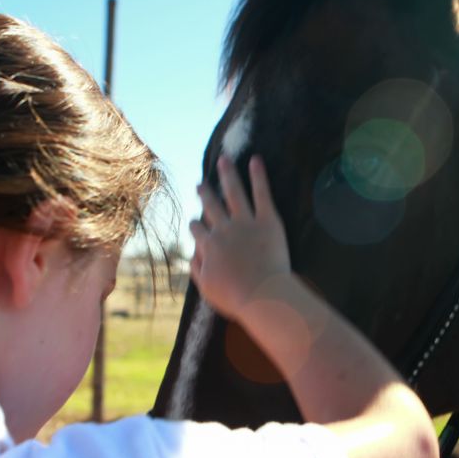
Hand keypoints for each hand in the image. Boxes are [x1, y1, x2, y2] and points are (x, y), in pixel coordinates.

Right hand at [189, 156, 289, 319]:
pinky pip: (262, 193)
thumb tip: (191, 255)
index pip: (196, 229)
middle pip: (211, 205)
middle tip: (200, 183)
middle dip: (204, 193)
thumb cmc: (236, 297)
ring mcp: (245, 223)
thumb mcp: (206, 288)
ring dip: (227, 174)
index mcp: (208, 245)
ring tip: (224, 160)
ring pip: (233, 192)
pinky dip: (258, 176)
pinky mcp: (268, 220)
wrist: (263, 296)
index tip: (196, 223)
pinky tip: (255, 160)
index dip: (195, 225)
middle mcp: (224, 229)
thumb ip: (196, 269)